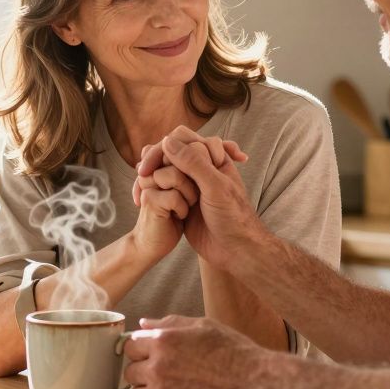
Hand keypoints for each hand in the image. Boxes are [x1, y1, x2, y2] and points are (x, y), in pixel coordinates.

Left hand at [123, 315, 266, 388]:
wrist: (256, 384)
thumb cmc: (234, 352)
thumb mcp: (203, 326)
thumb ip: (169, 323)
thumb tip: (143, 324)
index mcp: (163, 342)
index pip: (129, 347)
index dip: (141, 351)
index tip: (152, 357)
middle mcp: (157, 368)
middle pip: (129, 374)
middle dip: (143, 374)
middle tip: (165, 376)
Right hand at [138, 129, 261, 268]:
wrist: (233, 250)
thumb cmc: (231, 217)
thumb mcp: (215, 185)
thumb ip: (192, 161)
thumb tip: (166, 141)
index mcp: (210, 157)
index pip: (182, 138)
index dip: (172, 148)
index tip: (176, 167)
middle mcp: (196, 168)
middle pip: (167, 153)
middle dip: (161, 166)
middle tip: (155, 179)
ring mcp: (185, 186)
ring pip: (160, 172)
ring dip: (164, 185)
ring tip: (178, 204)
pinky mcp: (177, 203)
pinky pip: (159, 192)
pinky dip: (168, 203)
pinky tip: (175, 216)